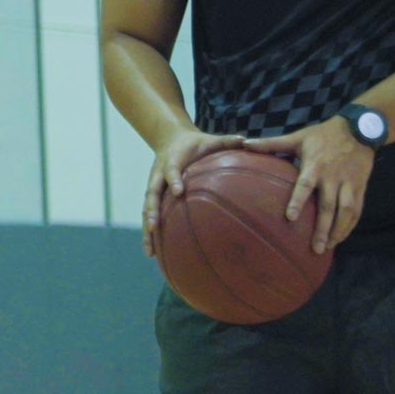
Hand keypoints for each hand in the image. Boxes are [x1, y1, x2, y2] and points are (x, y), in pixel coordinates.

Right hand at [143, 129, 246, 256]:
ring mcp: (154, 187)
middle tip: (154, 225)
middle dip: (152, 210)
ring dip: (147, 228)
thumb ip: (227, 141)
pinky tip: (152, 254)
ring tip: (150, 250)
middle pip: (151, 194)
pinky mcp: (154, 197)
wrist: (169, 139)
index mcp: (172, 160)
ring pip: (147, 209)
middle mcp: (158, 175)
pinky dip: (149, 234)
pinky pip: (149, 216)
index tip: (178, 191)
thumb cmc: (196, 143)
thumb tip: (247, 141)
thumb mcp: (210, 139)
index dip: (173, 179)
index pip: (171, 170)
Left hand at [245, 119, 375, 253]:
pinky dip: (350, 226)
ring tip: (327, 247)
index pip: (305, 186)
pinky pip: (358, 210)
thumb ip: (271, 143)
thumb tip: (245, 143)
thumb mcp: (297, 137)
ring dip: (337, 231)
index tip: (290, 218)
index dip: (298, 201)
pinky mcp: (360, 187)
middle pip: (328, 207)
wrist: (359, 130)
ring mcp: (349, 184)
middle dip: (321, 228)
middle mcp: (333, 178)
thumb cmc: (322, 135)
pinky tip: (340, 238)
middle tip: (314, 248)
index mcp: (315, 166)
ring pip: (346, 212)